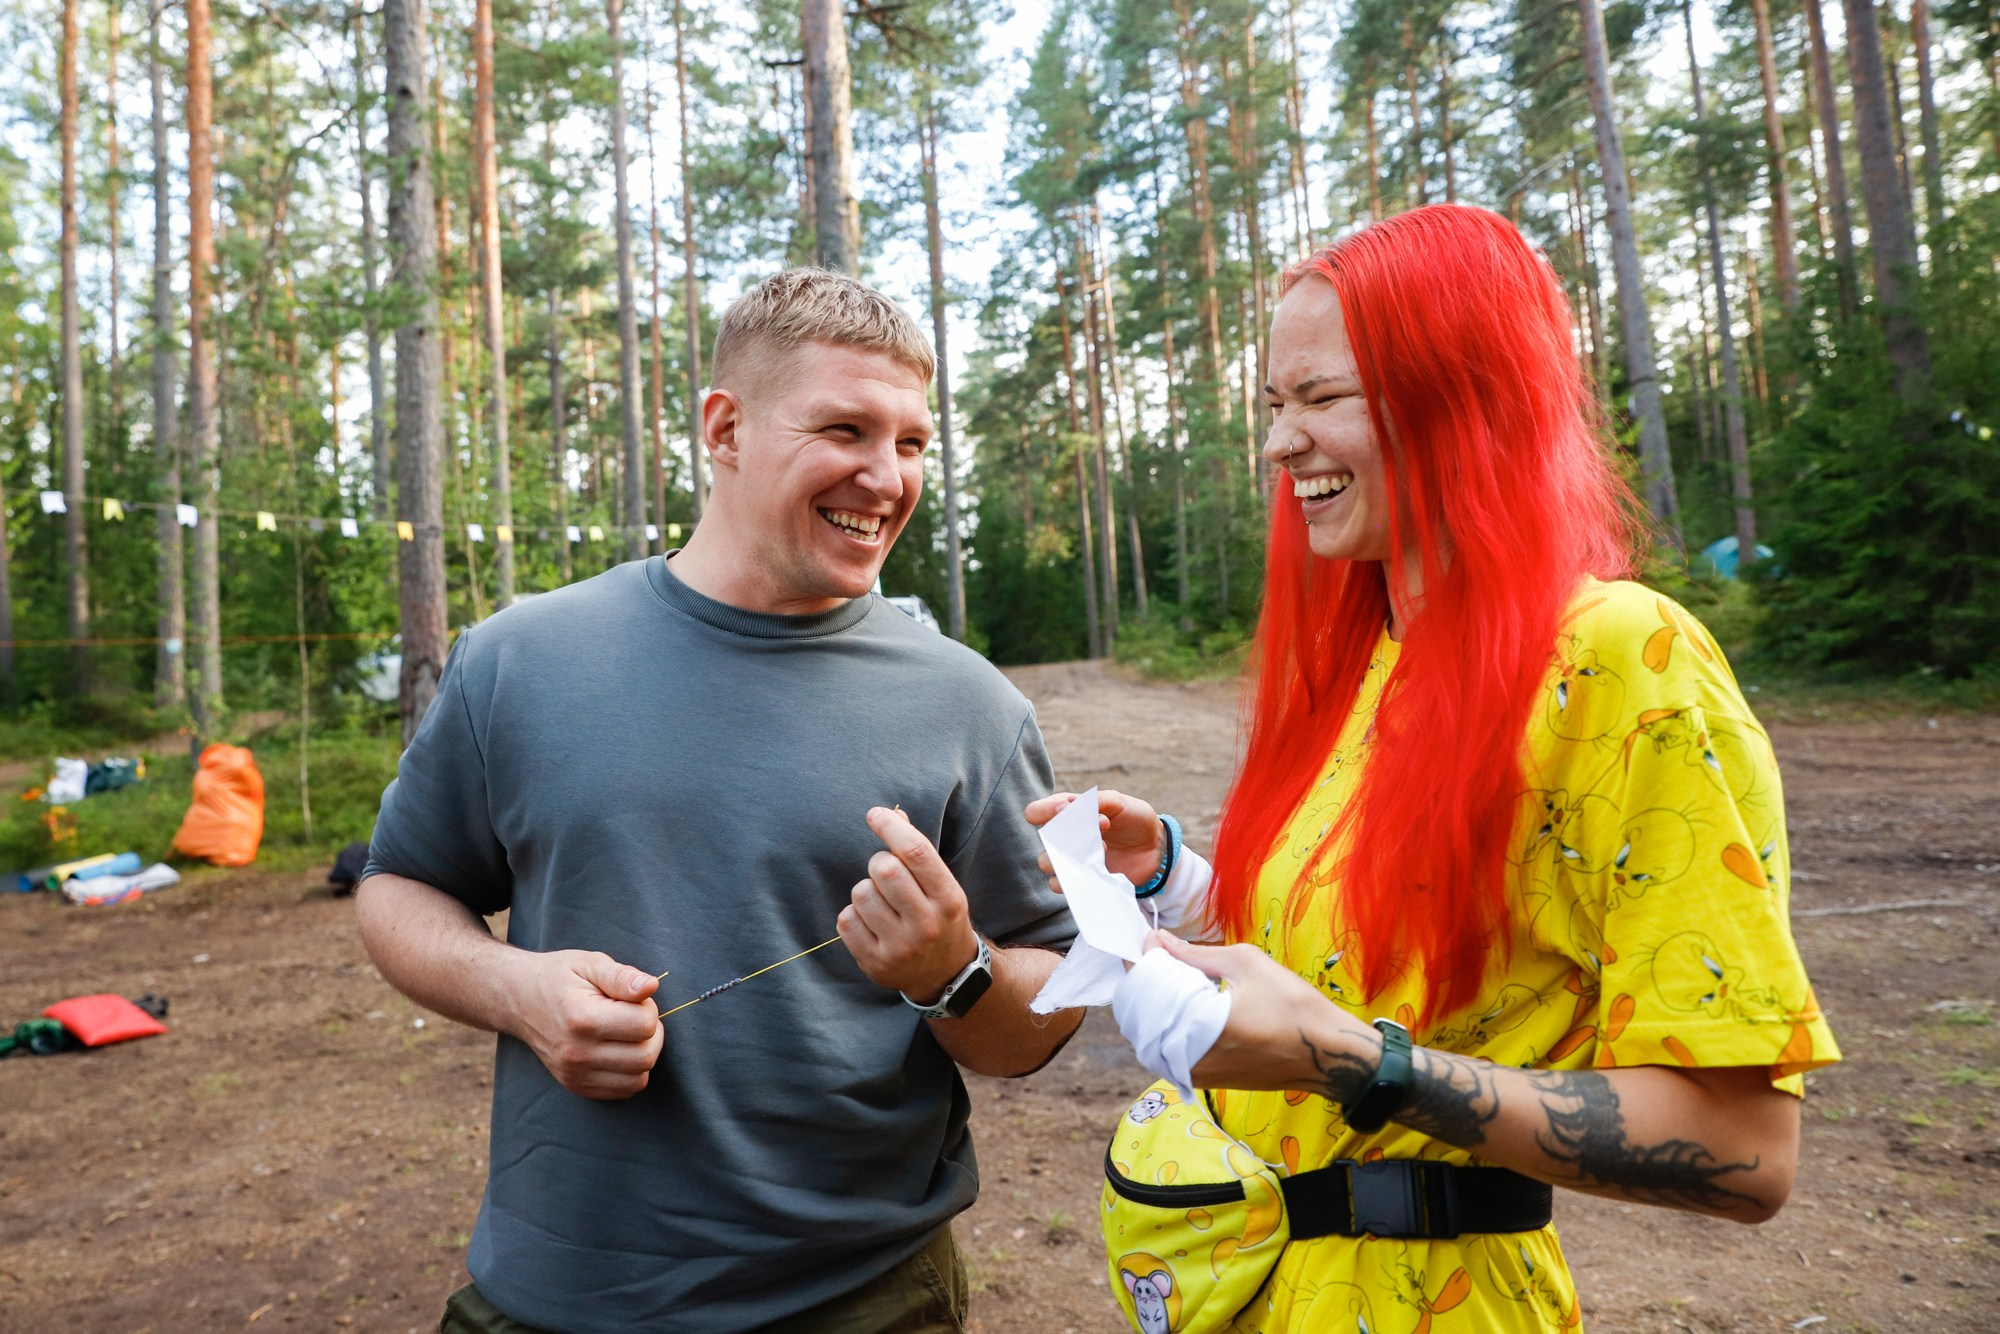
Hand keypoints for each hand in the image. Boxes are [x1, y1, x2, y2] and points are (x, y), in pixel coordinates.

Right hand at [502, 950, 663, 1099]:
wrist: (518, 998)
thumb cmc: (559, 977)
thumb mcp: (589, 963)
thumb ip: (622, 976)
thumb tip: (652, 986)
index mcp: (582, 1019)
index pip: (644, 1025)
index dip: (648, 1007)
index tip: (633, 998)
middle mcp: (577, 1053)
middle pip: (645, 1056)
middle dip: (652, 1033)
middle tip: (634, 1015)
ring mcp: (574, 1074)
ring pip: (638, 1079)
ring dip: (643, 1054)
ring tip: (626, 1033)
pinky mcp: (575, 1085)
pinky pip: (623, 1091)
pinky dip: (630, 1072)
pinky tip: (618, 1049)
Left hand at [839, 806, 978, 1003]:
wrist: (945, 974)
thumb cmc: (939, 918)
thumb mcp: (942, 886)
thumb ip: (919, 852)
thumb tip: (893, 814)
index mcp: (948, 899)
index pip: (916, 852)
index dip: (890, 827)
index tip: (875, 815)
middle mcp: (927, 925)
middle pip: (884, 869)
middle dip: (878, 862)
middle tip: (885, 872)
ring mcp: (901, 947)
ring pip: (861, 893)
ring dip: (865, 890)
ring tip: (880, 902)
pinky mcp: (876, 963)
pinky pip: (846, 920)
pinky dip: (853, 914)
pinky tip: (870, 922)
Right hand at [1023, 788, 1164, 890]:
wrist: (1156, 848)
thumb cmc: (1135, 819)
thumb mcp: (1119, 801)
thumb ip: (1095, 801)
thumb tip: (1071, 808)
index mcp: (1068, 812)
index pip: (1036, 812)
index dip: (1045, 811)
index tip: (1066, 810)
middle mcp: (1065, 836)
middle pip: (1044, 840)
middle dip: (1068, 834)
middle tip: (1101, 825)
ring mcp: (1072, 860)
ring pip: (1049, 864)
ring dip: (1072, 856)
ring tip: (1102, 849)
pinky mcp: (1083, 879)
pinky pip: (1064, 884)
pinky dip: (1078, 876)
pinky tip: (1100, 867)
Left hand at [1147, 933, 1377, 1095]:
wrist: (1329, 1054)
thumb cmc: (1294, 1006)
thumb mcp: (1246, 964)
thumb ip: (1194, 954)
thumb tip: (1158, 940)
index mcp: (1200, 1030)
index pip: (1148, 992)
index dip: (1144, 962)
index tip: (1150, 941)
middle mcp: (1190, 1060)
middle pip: (1144, 1017)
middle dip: (1149, 984)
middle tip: (1163, 957)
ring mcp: (1196, 1075)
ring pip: (1156, 1035)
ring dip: (1159, 1005)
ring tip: (1177, 978)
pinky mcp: (1206, 1081)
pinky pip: (1172, 1049)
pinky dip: (1173, 1024)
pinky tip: (1191, 1003)